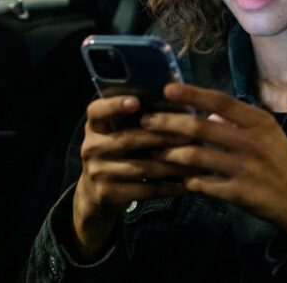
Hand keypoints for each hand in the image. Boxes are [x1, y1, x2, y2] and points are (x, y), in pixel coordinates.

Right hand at [71, 94, 194, 258]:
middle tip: (188, 136)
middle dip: (161, 138)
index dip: (114, 105)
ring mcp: (98, 172)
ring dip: (172, 165)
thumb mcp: (116, 132)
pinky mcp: (109, 194)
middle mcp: (91, 147)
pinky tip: (187, 184)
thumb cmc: (117, 152)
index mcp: (94, 126)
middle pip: (128, 140)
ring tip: (195, 162)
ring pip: (141, 168)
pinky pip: (145, 190)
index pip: (96, 111)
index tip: (136, 101)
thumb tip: (177, 93)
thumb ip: (137, 117)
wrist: (94, 192)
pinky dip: (168, 187)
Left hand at [140, 83, 286, 246]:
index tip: (167, 89)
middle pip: (201, 127)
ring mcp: (244, 168)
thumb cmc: (281, 161)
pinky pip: (203, 184)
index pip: (221, 101)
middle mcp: (251, 142)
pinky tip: (179, 179)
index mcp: (258, 122)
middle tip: (146, 122)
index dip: (192, 93)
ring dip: (171, 153)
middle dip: (168, 123)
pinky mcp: (238, 193)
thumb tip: (204, 112)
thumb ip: (237, 122)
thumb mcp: (267, 134)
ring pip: (195, 156)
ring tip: (156, 151)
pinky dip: (187, 180)